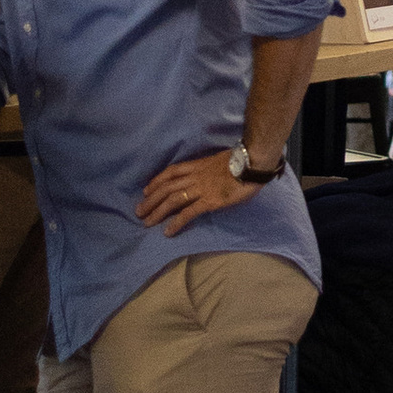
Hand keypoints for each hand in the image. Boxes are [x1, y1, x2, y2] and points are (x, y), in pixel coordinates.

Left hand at [137, 152, 262, 234]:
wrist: (253, 162)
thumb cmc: (244, 161)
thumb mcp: (221, 161)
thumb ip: (211, 170)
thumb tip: (209, 177)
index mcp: (199, 165)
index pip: (172, 172)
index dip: (157, 181)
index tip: (147, 190)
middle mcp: (196, 176)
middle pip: (167, 187)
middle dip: (151, 200)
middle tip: (139, 211)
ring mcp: (202, 188)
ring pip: (173, 199)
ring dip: (157, 211)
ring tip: (146, 222)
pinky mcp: (210, 201)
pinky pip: (189, 212)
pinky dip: (176, 222)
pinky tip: (168, 231)